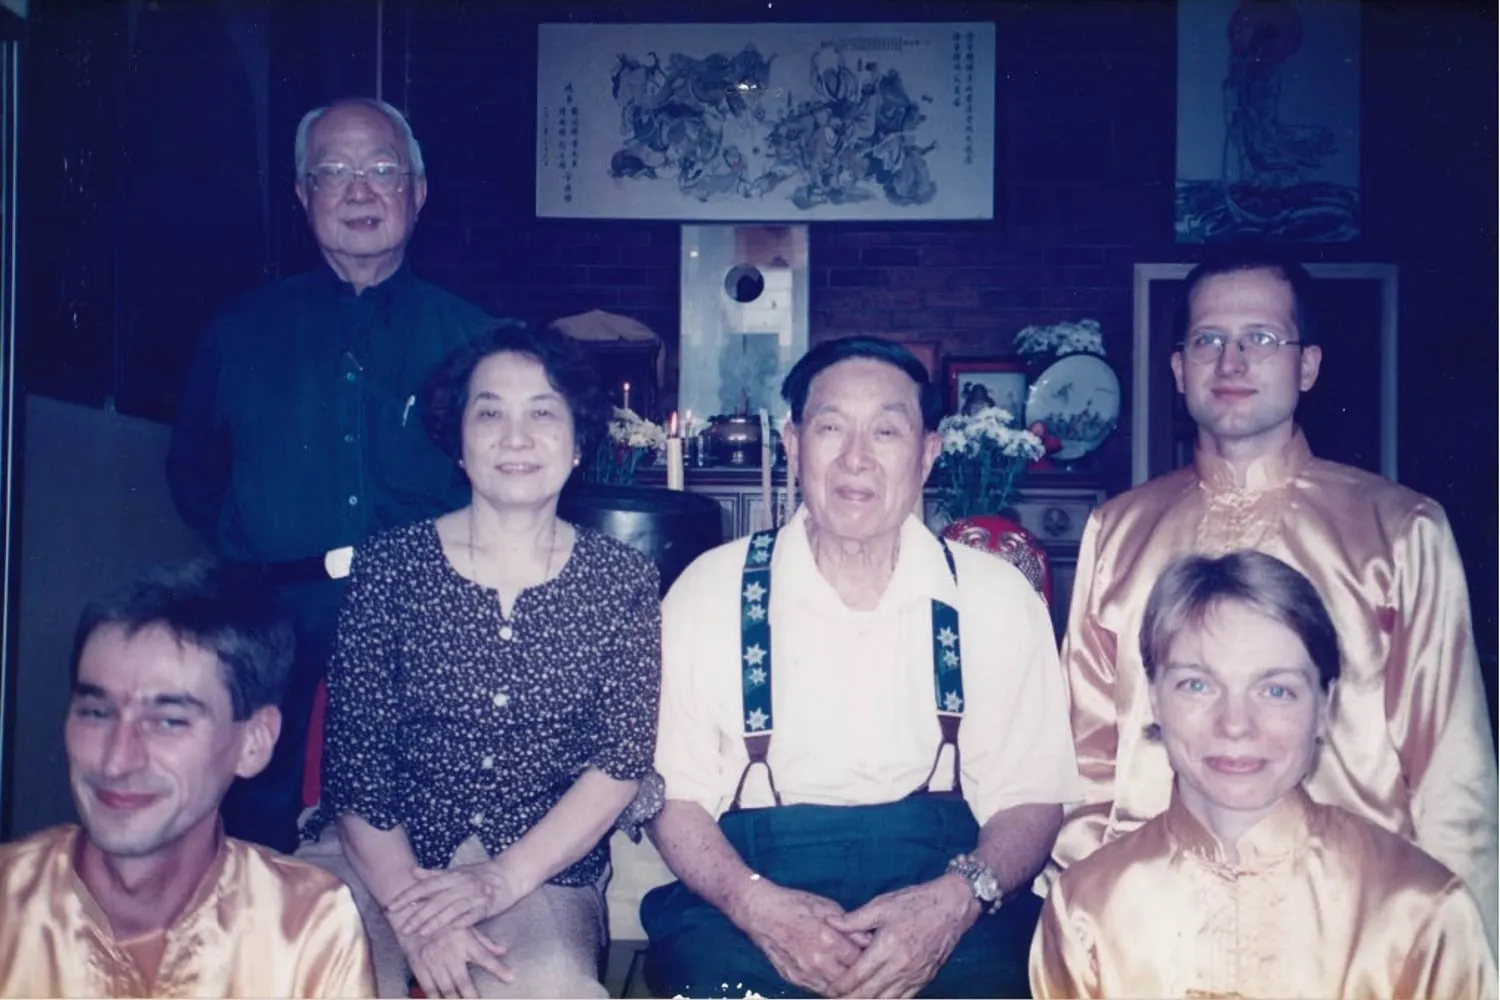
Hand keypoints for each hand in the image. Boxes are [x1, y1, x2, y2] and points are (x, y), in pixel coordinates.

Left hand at [387, 861, 523, 938]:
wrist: (510, 874)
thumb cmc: (482, 874)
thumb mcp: (457, 871)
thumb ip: (435, 874)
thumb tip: (413, 871)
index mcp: (452, 875)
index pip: (425, 886)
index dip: (408, 896)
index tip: (391, 906)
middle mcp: (461, 884)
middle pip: (435, 900)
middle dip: (418, 914)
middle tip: (403, 928)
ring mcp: (474, 895)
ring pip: (451, 909)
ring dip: (435, 921)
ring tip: (421, 933)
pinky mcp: (486, 905)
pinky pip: (472, 915)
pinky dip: (461, 922)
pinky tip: (451, 931)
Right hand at [396, 924, 512, 998]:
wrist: (411, 911)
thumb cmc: (443, 918)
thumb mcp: (465, 925)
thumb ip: (484, 941)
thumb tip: (502, 951)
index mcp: (464, 939)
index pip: (485, 957)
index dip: (499, 969)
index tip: (511, 978)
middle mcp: (449, 951)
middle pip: (463, 981)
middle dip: (471, 997)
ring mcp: (433, 959)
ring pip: (445, 988)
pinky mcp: (418, 965)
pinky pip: (427, 987)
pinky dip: (434, 998)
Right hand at [733, 882, 870, 995]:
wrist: (760, 912)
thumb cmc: (794, 904)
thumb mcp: (827, 907)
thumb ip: (849, 926)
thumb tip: (869, 939)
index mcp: (829, 941)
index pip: (861, 961)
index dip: (872, 961)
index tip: (879, 958)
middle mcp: (818, 961)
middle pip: (850, 981)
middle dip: (861, 978)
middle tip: (871, 973)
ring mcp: (805, 973)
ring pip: (834, 991)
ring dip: (846, 987)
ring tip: (857, 981)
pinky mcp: (794, 979)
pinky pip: (818, 991)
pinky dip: (829, 988)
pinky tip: (836, 981)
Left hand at [823, 874, 978, 997]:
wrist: (952, 906)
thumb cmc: (916, 903)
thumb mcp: (882, 904)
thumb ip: (854, 920)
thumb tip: (830, 923)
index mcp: (889, 946)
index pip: (859, 975)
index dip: (841, 986)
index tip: (828, 989)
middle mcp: (902, 965)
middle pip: (870, 993)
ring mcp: (915, 975)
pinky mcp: (925, 978)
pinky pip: (904, 999)